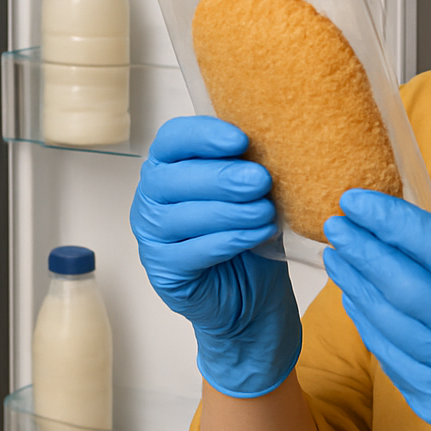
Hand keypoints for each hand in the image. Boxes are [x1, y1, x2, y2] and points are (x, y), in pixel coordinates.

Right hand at [131, 116, 300, 397]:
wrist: (251, 295)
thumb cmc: (248, 231)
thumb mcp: (252, 191)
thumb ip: (249, 165)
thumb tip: (277, 137)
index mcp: (169, 166)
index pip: (172, 139)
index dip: (203, 135)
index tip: (240, 140)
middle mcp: (152, 197)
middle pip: (173, 177)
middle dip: (221, 177)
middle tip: (261, 180)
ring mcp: (152, 235)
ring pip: (181, 216)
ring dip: (229, 211)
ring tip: (266, 211)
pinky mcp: (164, 270)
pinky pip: (191, 252)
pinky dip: (228, 241)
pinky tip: (256, 235)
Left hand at [323, 190, 430, 430]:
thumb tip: (388, 226)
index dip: (393, 221)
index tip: (356, 200)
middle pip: (407, 289)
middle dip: (364, 251)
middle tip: (336, 226)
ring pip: (389, 323)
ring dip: (355, 285)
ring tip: (337, 257)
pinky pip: (387, 354)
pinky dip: (366, 320)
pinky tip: (353, 295)